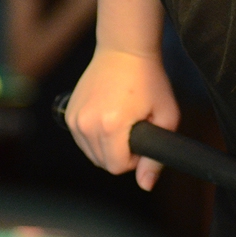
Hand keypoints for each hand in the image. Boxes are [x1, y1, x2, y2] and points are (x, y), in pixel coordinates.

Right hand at [66, 47, 178, 189]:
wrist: (124, 51)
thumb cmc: (149, 81)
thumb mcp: (166, 117)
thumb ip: (156, 157)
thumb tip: (146, 185)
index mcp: (111, 126)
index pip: (116, 167)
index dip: (135, 160)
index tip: (143, 139)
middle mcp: (87, 124)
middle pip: (103, 163)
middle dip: (122, 154)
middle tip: (135, 128)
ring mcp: (74, 119)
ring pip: (92, 154)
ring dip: (109, 147)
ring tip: (123, 122)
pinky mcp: (68, 114)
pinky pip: (83, 141)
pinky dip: (97, 138)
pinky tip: (110, 118)